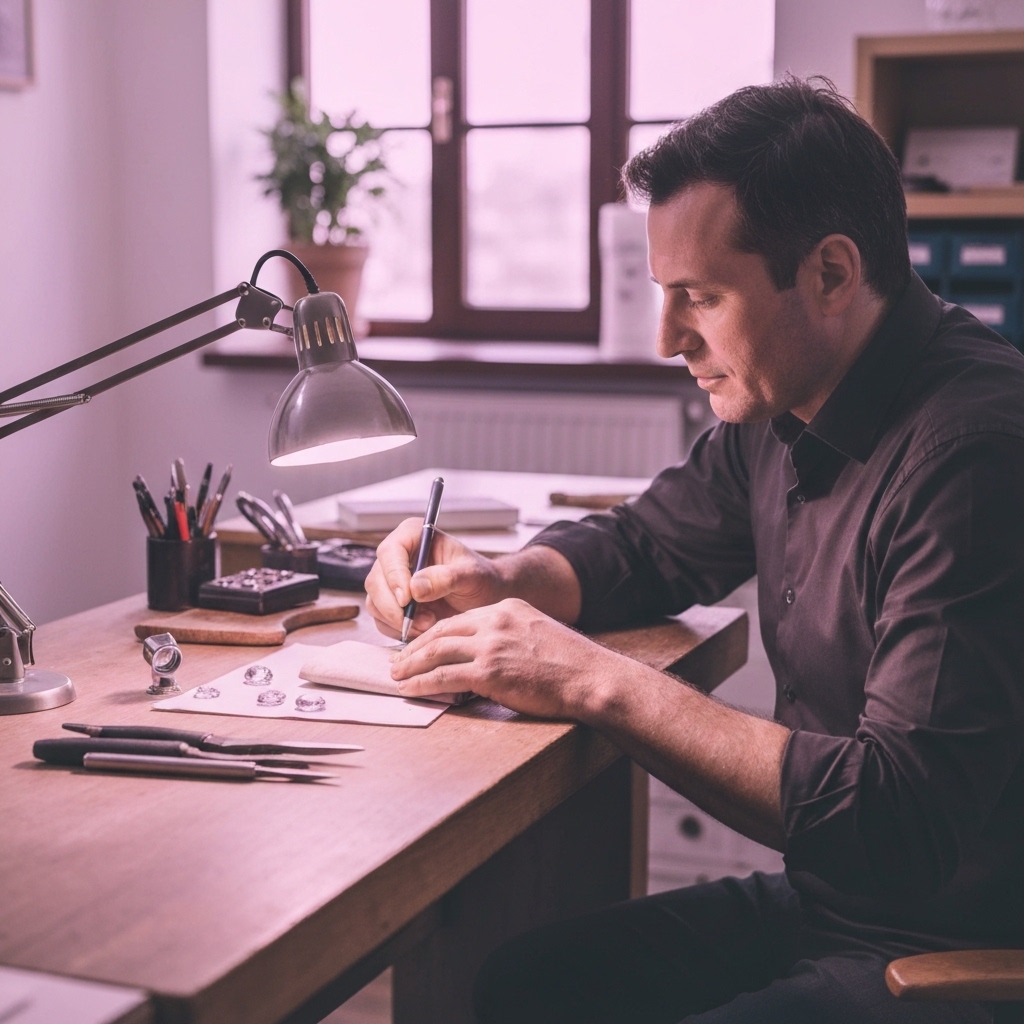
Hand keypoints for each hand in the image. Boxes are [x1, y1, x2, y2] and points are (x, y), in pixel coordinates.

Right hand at [365, 518, 505, 639]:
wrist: (485, 598)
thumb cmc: (481, 579)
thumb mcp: (471, 575)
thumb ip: (446, 578)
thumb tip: (414, 588)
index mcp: (413, 535)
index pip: (390, 552)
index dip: (394, 576)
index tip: (407, 599)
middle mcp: (397, 555)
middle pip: (375, 580)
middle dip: (394, 606)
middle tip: (421, 621)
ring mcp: (391, 580)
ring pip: (374, 602)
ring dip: (397, 620)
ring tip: (428, 624)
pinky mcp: (391, 603)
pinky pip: (381, 619)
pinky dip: (398, 629)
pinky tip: (423, 629)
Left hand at [389, 598, 623, 719]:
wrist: (590, 677)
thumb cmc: (570, 663)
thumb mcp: (537, 631)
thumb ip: (508, 634)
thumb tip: (485, 652)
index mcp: (506, 608)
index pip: (459, 619)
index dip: (434, 633)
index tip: (420, 645)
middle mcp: (496, 621)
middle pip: (442, 631)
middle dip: (415, 647)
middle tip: (398, 660)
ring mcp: (492, 646)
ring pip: (437, 651)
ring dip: (411, 665)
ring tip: (397, 676)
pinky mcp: (490, 672)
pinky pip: (444, 677)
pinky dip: (422, 684)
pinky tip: (410, 690)